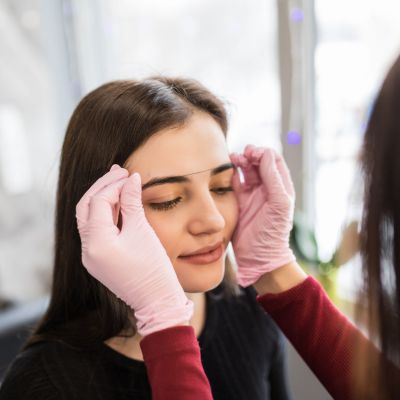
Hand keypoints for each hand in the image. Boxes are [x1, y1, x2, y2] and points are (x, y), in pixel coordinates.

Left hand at [76, 165, 192, 335]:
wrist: (157, 301)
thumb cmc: (153, 268)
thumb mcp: (142, 231)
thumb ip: (132, 202)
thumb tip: (131, 179)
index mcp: (97, 243)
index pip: (99, 202)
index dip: (114, 185)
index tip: (131, 174)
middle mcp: (87, 249)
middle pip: (87, 207)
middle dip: (102, 187)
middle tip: (119, 172)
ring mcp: (90, 256)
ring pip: (89, 218)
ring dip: (103, 199)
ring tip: (119, 183)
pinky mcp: (98, 259)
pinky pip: (96, 230)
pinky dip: (106, 214)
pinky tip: (118, 203)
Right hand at [230, 146, 295, 286]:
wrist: (258, 257)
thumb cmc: (273, 233)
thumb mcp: (278, 204)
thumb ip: (273, 179)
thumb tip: (265, 155)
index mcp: (280, 187)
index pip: (273, 161)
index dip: (264, 153)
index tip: (253, 154)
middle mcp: (267, 189)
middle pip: (258, 163)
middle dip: (251, 155)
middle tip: (243, 155)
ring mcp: (252, 195)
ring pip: (245, 171)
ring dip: (240, 162)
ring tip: (233, 159)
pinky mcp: (238, 203)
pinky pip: (233, 184)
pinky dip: (230, 175)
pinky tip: (226, 171)